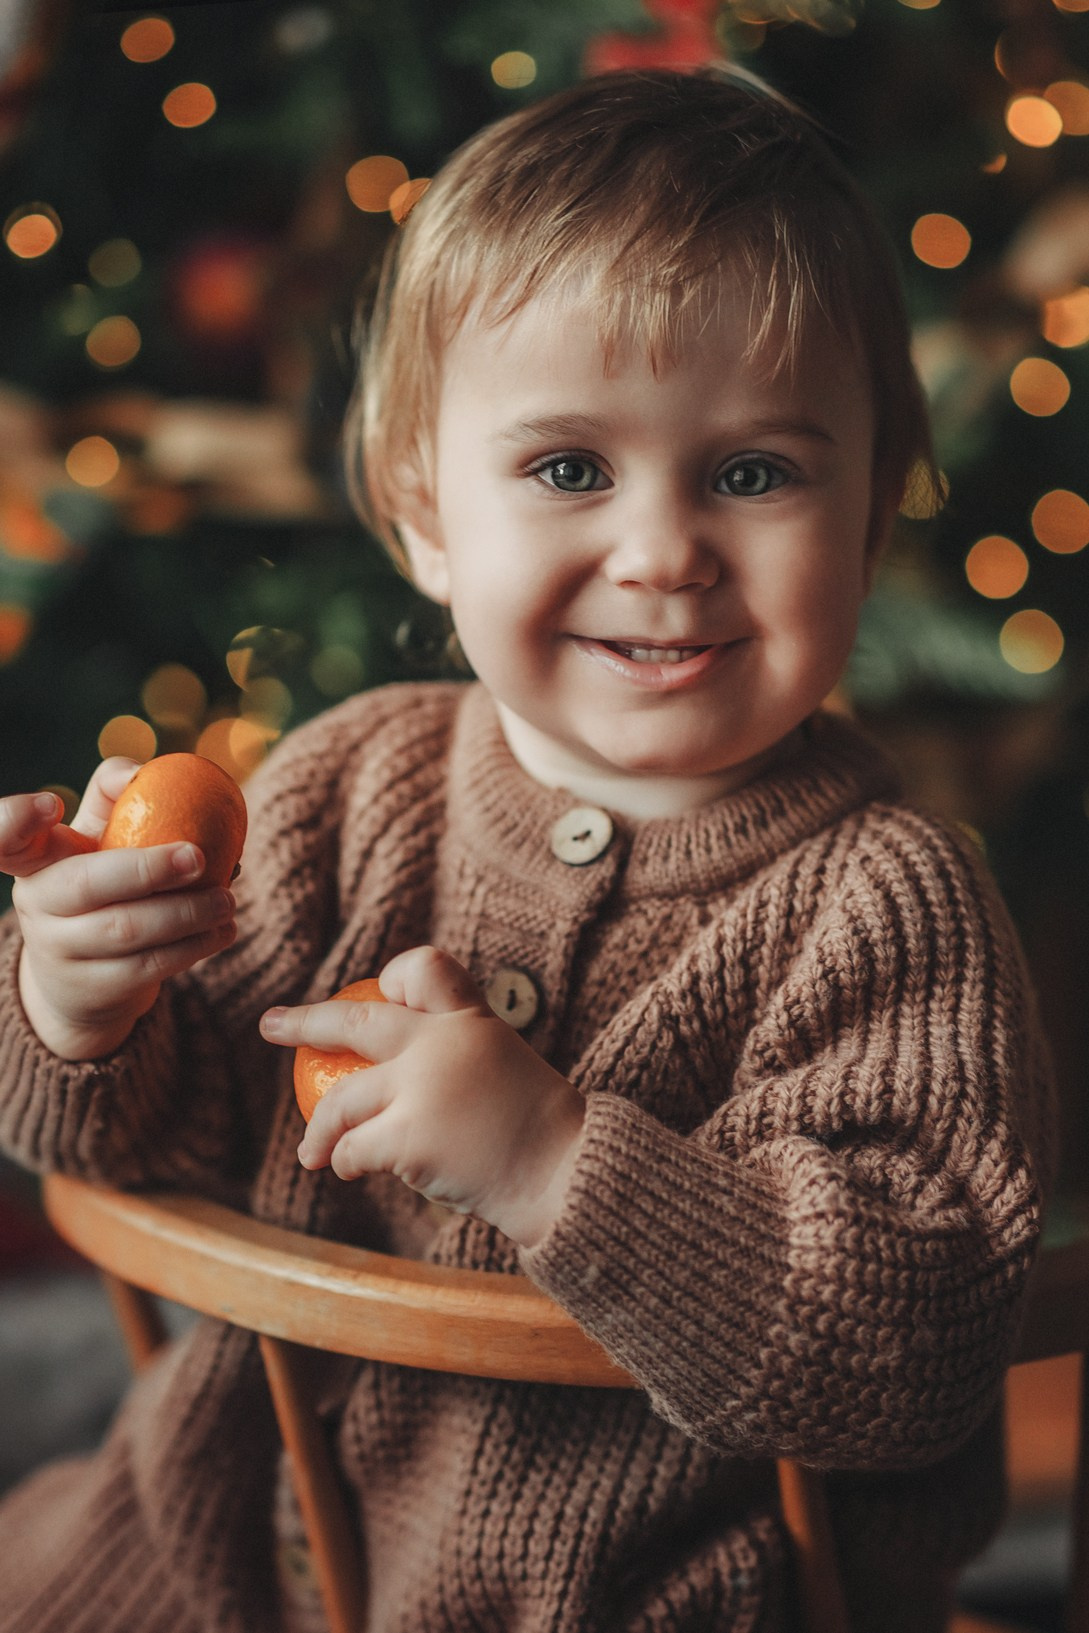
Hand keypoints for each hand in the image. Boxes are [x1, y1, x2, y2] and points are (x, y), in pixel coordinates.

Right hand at [2, 760, 237, 1059]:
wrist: (84, 978)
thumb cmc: (99, 883)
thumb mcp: (95, 839)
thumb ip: (114, 794)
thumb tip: (142, 770)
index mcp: (35, 860)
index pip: (5, 839)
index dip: (16, 821)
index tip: (51, 805)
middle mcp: (38, 904)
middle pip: (87, 885)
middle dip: (147, 869)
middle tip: (199, 857)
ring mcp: (61, 951)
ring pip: (128, 931)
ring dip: (188, 914)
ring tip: (227, 899)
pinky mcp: (95, 988)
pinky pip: (150, 966)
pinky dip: (195, 946)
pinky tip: (224, 929)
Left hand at [260, 946, 585, 1247]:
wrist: (564, 1173)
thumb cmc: (536, 1128)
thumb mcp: (502, 1065)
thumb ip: (455, 1054)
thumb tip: (393, 1066)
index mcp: (471, 1018)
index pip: (426, 968)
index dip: (396, 979)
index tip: (381, 993)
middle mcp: (443, 1041)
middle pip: (355, 1021)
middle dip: (304, 1022)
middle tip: (272, 1025)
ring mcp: (424, 1087)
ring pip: (342, 1101)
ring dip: (319, 1130)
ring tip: (311, 1152)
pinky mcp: (411, 1136)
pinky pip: (353, 1148)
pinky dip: (344, 1162)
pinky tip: (347, 1171)